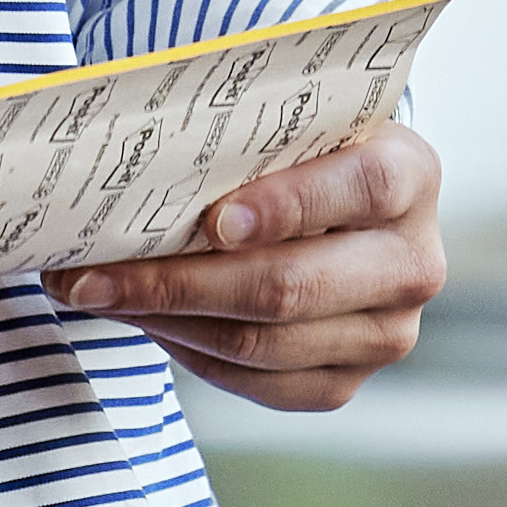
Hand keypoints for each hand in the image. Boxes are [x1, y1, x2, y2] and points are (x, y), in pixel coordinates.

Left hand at [58, 117, 441, 409]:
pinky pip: (259, 384)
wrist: (331, 208)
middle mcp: (413, 262)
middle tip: (93, 273)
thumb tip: (131, 159)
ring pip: (264, 344)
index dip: (289, 206)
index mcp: (412, 174)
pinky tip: (142, 320)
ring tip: (92, 294)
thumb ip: (244, 134)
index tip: (213, 220)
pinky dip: (188, 354)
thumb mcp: (289, 122)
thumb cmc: (295, 150)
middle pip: (294, 287)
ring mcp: (386, 333)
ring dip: (166, 321)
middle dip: (179, 283)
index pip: (363, 188)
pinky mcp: (345, 382)